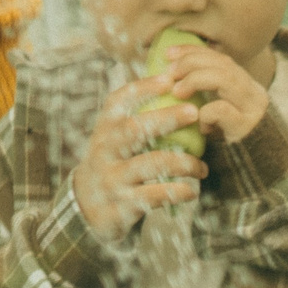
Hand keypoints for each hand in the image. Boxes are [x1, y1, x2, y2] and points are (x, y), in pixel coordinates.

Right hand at [72, 74, 207, 238]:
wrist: (86, 209)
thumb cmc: (113, 165)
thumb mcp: (113, 140)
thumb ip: (136, 120)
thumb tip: (174, 88)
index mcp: (105, 130)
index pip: (118, 101)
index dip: (142, 88)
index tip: (168, 78)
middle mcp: (105, 150)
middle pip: (135, 129)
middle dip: (166, 118)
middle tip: (194, 112)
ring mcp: (113, 177)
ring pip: (151, 163)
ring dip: (183, 162)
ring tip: (202, 167)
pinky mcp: (123, 204)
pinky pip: (154, 195)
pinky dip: (177, 192)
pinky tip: (192, 191)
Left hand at [146, 44, 272, 145]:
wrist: (255, 177)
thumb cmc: (228, 146)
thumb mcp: (218, 115)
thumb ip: (207, 96)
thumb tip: (172, 77)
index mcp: (246, 87)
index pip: (221, 58)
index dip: (194, 51)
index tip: (169, 53)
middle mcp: (254, 94)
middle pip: (223, 64)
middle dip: (191, 62)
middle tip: (170, 73)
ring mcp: (253, 110)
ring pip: (224, 79)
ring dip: (194, 80)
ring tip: (177, 92)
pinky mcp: (247, 128)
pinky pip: (221, 109)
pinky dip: (204, 112)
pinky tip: (200, 126)